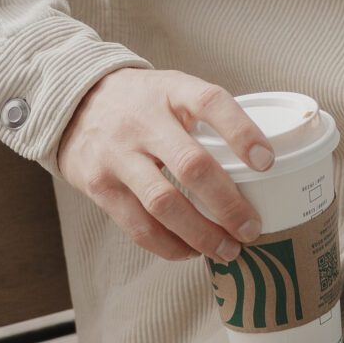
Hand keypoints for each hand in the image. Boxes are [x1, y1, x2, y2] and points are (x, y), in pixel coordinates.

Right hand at [56, 68, 273, 264]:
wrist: (76, 102)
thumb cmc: (143, 102)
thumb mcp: (174, 91)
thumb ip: (207, 117)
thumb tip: (260, 163)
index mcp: (172, 91)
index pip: (211, 103)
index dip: (242, 132)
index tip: (267, 162)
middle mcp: (144, 121)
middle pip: (192, 165)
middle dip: (227, 204)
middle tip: (252, 228)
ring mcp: (118, 155)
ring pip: (164, 203)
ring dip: (201, 234)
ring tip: (228, 250)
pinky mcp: (99, 185)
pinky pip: (137, 225)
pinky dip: (168, 245)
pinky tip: (190, 251)